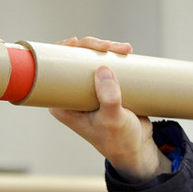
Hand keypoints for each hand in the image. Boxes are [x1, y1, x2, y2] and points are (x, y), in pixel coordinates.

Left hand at [49, 37, 170, 181]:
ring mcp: (89, 90)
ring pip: (91, 59)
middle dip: (91, 46)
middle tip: (110, 46)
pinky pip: (106, 65)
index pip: (54, 71)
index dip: (62, 51)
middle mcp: (72, 95)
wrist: (138, 149)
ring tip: (124, 50)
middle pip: (74, 60)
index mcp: (62, 103)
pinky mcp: (105, 88)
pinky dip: (115, 55)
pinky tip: (125, 51)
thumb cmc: (119, 140)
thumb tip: (103, 69)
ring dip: (106, 49)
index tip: (77, 43)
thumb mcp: (112, 120)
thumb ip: (108, 98)